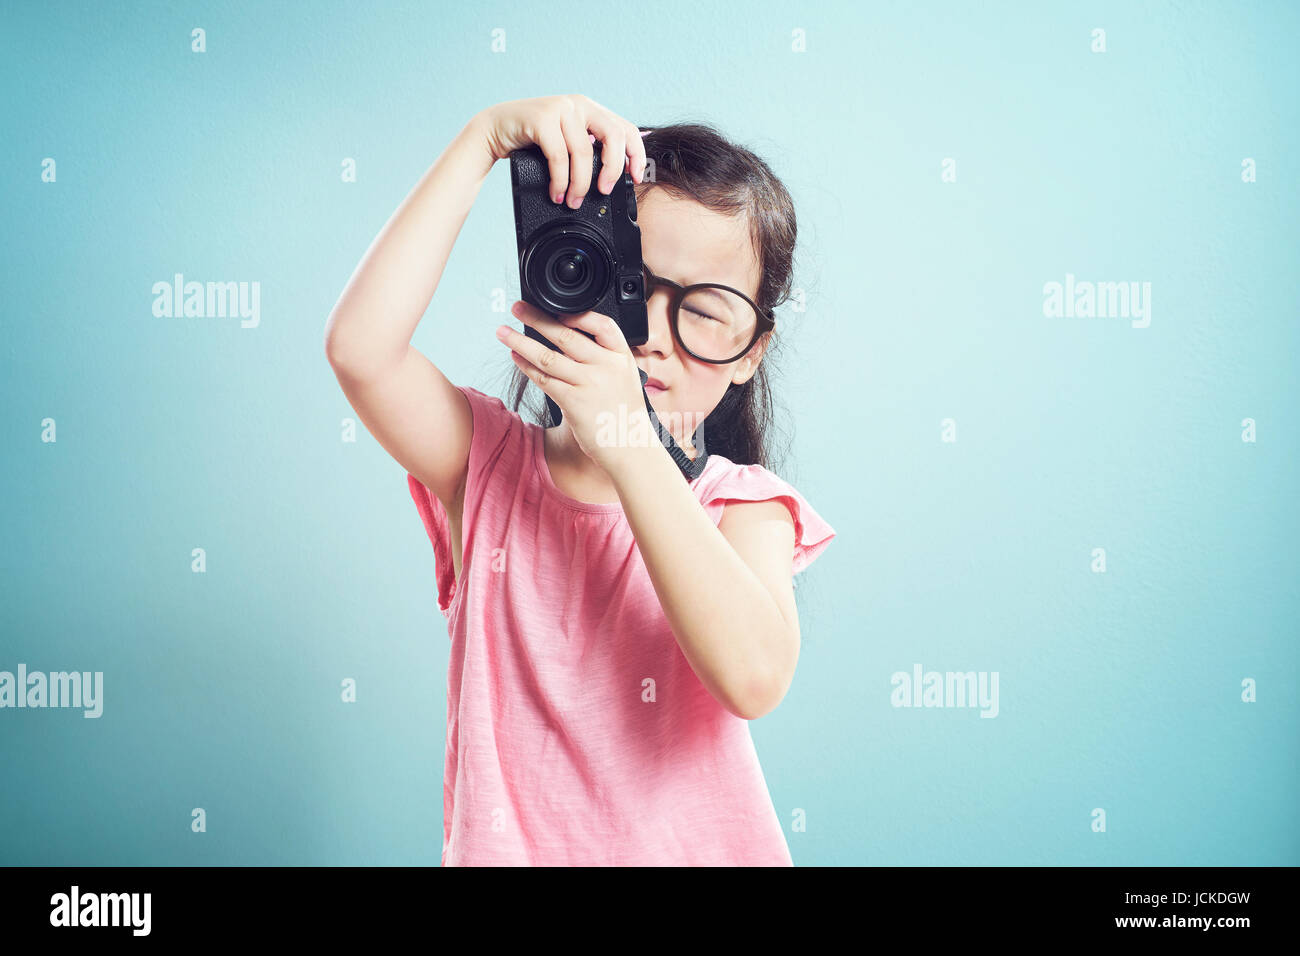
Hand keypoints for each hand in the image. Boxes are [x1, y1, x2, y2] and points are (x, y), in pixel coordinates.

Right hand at [476, 94, 647, 206]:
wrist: (495, 128)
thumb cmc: (533, 139)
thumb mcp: (567, 139)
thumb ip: (588, 148)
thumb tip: (614, 175)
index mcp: (591, 109)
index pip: (625, 128)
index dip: (636, 155)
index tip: (635, 178)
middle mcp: (579, 104)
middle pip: (612, 136)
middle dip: (612, 169)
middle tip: (604, 191)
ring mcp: (561, 109)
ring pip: (584, 153)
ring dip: (580, 184)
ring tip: (572, 201)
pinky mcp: (542, 119)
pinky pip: (559, 157)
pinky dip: (560, 181)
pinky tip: (557, 193)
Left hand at [496, 301, 652, 475]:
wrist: (630, 448)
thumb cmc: (623, 413)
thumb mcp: (624, 377)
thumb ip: (602, 359)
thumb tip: (566, 339)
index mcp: (621, 356)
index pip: (602, 324)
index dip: (578, 314)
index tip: (555, 308)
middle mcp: (606, 366)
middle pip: (566, 335)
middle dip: (537, 319)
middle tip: (518, 308)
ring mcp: (590, 384)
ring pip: (547, 356)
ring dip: (521, 342)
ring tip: (503, 332)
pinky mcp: (574, 402)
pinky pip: (544, 379)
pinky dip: (527, 366)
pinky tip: (516, 358)